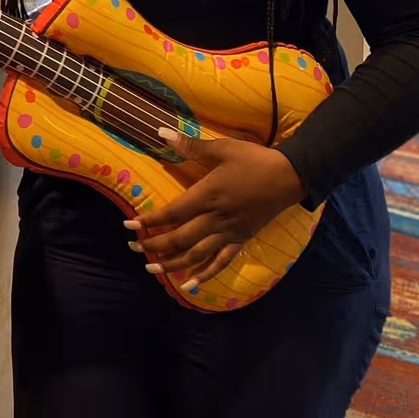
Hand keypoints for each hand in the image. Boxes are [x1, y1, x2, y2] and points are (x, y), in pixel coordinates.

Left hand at [126, 128, 304, 291]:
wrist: (289, 177)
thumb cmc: (253, 160)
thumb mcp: (222, 148)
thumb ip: (190, 145)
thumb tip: (160, 132)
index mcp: (208, 195)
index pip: (172, 213)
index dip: (150, 221)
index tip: (129, 225)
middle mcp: (216, 219)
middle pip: (180, 238)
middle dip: (154, 245)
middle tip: (133, 247)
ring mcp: (229, 233)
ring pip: (196, 254)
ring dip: (172, 263)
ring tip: (151, 269)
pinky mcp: (241, 240)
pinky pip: (221, 262)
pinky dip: (205, 275)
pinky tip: (190, 285)